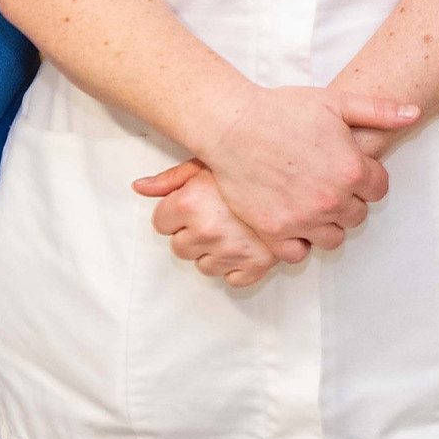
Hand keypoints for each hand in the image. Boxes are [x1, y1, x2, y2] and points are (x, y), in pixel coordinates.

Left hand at [134, 160, 283, 285]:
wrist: (299, 170)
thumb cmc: (250, 162)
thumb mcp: (207, 161)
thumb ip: (170, 178)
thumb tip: (139, 187)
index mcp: (190, 203)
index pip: (161, 223)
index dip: (176, 212)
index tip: (194, 202)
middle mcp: (207, 230)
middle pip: (180, 247)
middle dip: (193, 233)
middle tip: (216, 213)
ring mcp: (231, 251)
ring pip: (204, 265)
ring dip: (214, 250)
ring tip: (232, 226)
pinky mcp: (257, 265)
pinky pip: (233, 278)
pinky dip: (238, 266)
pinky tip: (245, 243)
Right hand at [197, 84, 421, 254]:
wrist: (233, 126)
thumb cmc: (283, 110)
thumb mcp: (336, 102)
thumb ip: (380, 110)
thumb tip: (414, 114)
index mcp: (352, 169)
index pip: (379, 189)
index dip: (367, 178)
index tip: (350, 169)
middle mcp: (332, 200)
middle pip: (358, 215)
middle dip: (349, 200)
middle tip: (327, 182)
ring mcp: (303, 219)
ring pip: (333, 237)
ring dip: (328, 224)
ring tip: (312, 203)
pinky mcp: (275, 231)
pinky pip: (299, 253)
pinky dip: (299, 242)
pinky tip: (293, 221)